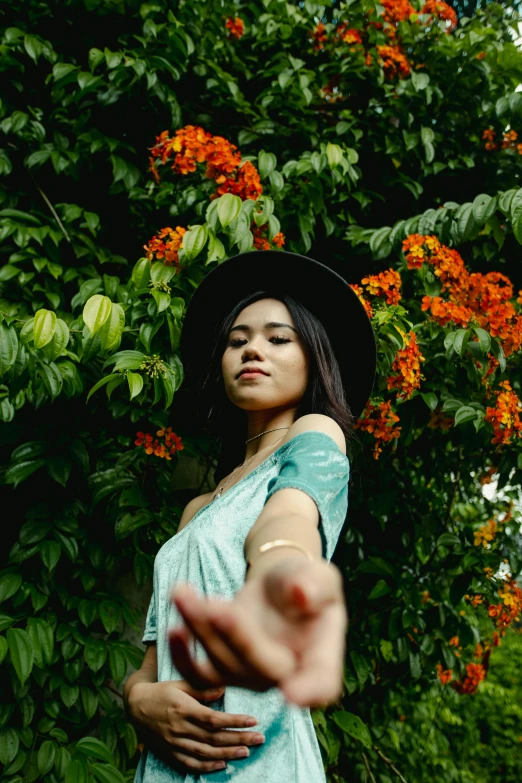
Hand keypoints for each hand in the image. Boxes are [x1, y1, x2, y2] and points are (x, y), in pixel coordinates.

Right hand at [127, 679, 265, 773]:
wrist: (136, 706)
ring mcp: (175, 743)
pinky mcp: (170, 753)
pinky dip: (207, 767)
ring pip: (205, 753)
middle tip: (259, 738)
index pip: (214, 719)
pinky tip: (223, 765)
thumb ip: (202, 688)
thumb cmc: (162, 691)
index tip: (254, 720)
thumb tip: (223, 689)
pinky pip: (190, 764)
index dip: (235, 721)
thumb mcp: (180, 683)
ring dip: (228, 754)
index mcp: (184, 708)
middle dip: (239, 739)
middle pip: (214, 738)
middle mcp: (180, 728)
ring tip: (247, 751)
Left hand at [169, 558, 347, 707]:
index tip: (291, 691)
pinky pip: (198, 675)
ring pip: (223, 668)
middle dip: (236, 637)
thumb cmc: (304, 581)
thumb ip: (315, 585)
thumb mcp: (319, 576)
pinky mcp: (224, 671)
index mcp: (321, 658)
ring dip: (200, 632)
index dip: (310, 690)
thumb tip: (302, 593)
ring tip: (183, 593)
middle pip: (261, 670)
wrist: (279, 586)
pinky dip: (182, 656)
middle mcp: (287, 677)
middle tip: (216, 604)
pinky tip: (172, 629)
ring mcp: (252, 678)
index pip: (323, 683)